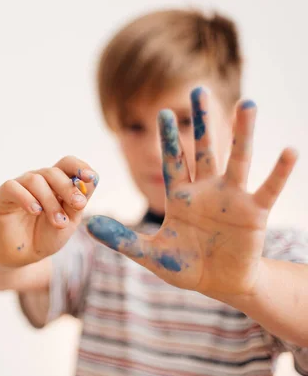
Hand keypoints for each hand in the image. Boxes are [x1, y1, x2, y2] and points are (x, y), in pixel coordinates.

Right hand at [0, 156, 98, 266]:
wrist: (24, 256)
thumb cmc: (47, 236)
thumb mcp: (68, 222)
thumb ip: (77, 203)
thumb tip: (90, 181)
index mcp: (56, 183)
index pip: (67, 164)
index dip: (80, 167)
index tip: (91, 177)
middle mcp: (38, 180)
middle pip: (54, 172)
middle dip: (68, 188)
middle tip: (78, 205)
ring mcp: (20, 185)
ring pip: (36, 180)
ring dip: (51, 201)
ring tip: (58, 222)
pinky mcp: (3, 195)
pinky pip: (14, 187)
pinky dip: (26, 198)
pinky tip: (35, 211)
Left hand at [86, 87, 297, 296]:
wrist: (219, 285)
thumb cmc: (185, 266)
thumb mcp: (149, 254)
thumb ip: (122, 239)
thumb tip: (88, 226)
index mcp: (180, 197)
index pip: (173, 161)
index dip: (169, 138)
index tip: (163, 111)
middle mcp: (206, 191)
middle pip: (203, 150)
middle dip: (201, 121)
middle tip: (200, 90)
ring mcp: (231, 199)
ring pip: (237, 160)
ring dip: (242, 133)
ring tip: (247, 104)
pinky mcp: (254, 214)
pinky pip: (268, 189)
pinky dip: (279, 172)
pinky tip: (289, 150)